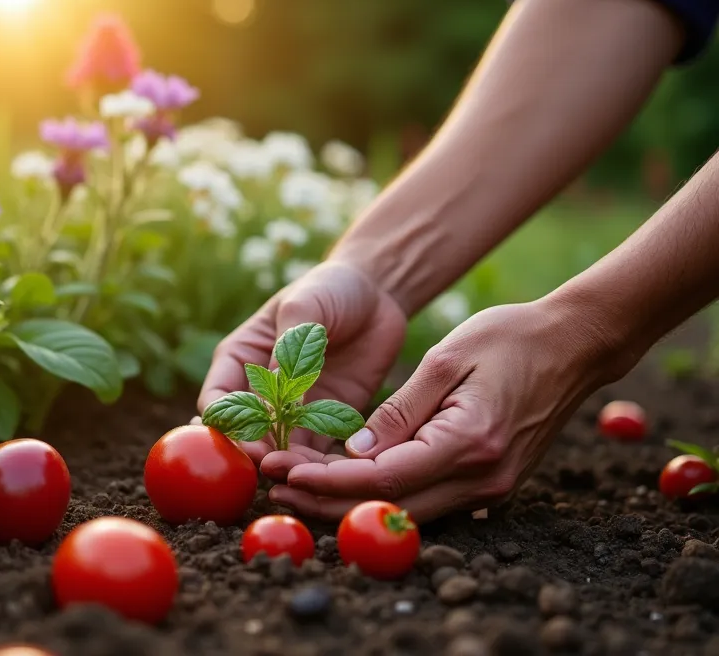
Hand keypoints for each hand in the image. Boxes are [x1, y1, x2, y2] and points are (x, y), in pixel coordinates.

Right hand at [198, 261, 406, 464]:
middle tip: (272, 467)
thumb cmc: (329, 289)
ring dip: (287, 465)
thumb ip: (286, 349)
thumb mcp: (303, 308)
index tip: (244, 440)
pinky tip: (329, 475)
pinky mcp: (325, 420)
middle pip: (244, 434)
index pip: (218, 402)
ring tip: (302, 477)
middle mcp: (259, 390)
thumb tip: (275, 396)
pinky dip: (319, 467)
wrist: (377, 293)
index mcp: (239, 360)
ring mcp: (292, 409)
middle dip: (254, 454)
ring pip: (279, 449)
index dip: (225, 425)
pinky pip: (316, 452)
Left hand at [268, 298, 622, 522]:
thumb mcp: (445, 359)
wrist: (575, 346)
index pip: (383, 478)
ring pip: (408, 512)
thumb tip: (353, 452)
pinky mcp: (492, 486)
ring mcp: (492, 488)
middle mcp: (483, 477)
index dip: (326, 479)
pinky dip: (384, 498)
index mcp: (469, 442)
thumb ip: (398, 411)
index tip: (282, 468)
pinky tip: (345, 483)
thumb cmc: (508, 339)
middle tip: (274, 486)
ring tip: (296, 487)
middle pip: (390, 507)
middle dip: (326, 500)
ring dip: (350, 503)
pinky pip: (429, 502)